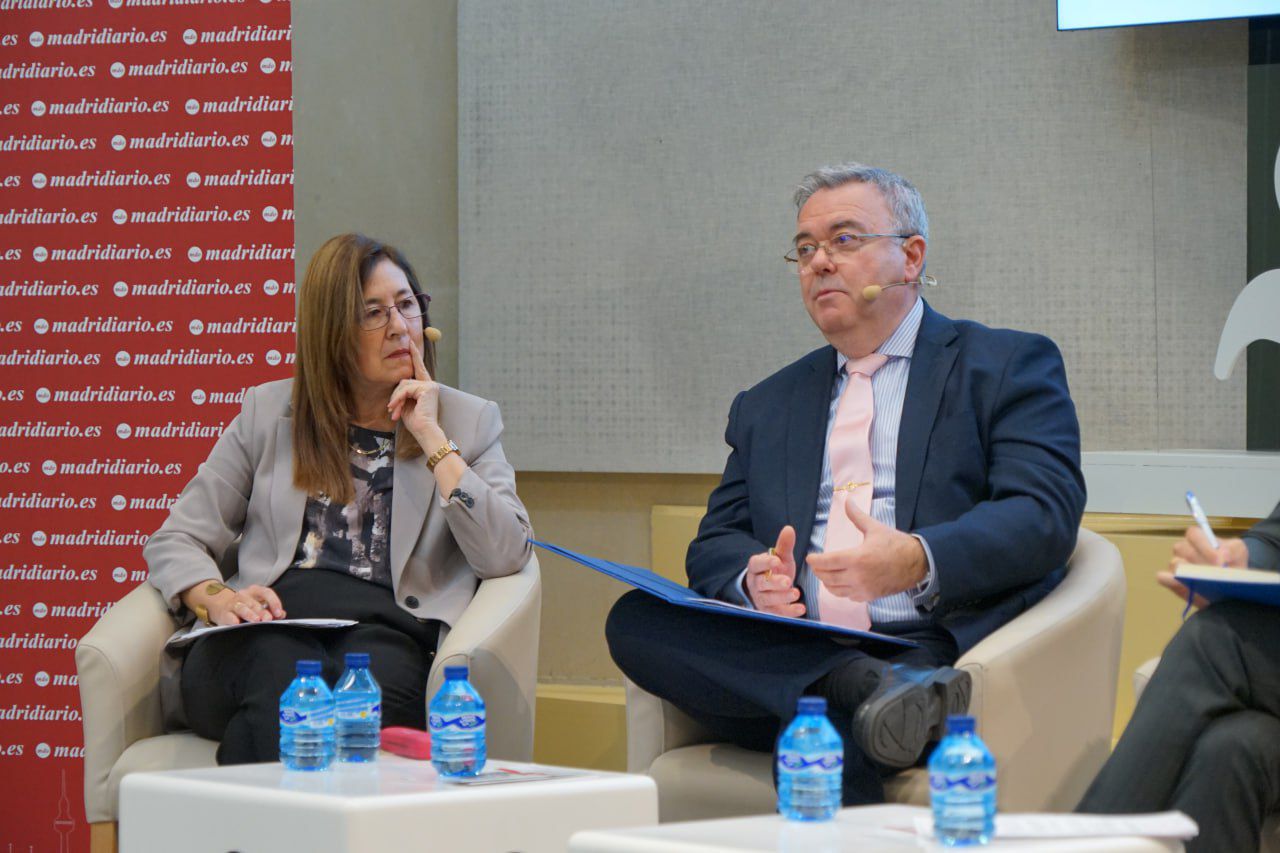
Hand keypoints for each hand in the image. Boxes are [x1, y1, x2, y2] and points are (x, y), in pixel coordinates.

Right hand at [186, 581, 284, 625]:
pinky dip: (232, 619)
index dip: (274, 602)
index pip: (266, 593)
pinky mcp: (224, 613)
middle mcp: (244, 595)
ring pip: (242, 607)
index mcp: (254, 591)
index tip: (279, 613)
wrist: (222, 606)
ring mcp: (233, 603)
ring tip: (256, 620)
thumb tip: (282, 614)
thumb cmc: (245, 607)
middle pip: (255, 602)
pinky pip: (229, 616)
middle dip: (262, 611)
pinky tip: (237, 623)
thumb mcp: (257, 605)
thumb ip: (270, 609)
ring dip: (250, 614)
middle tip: (268, 619)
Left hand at [388, 335, 441, 443]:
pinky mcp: (428, 388)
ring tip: (394, 412)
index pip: (418, 368)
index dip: (414, 355)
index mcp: (426, 387)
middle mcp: (430, 384)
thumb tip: (400, 385)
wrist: (425, 431)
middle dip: (396, 395)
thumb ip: (404, 392)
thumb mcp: (406, 404)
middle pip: (405, 380)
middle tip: (391, 409)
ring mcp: (430, 385)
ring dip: (396, 399)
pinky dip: (399, 399)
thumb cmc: (416, 422)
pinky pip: (406, 389)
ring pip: (404, 384)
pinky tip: (396, 408)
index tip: (410, 343)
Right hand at [745, 526, 804, 616]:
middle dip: (774, 583)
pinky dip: (789, 612)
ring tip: (796, 593)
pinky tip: (800, 608)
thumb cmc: (776, 571)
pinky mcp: (768, 611)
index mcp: (756, 567)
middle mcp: (756, 583)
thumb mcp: (781, 558)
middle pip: (762, 583)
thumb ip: (784, 545)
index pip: (757, 564)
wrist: (771, 590)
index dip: (766, 563)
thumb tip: (789, 529)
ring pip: (768, 599)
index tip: (777, 561)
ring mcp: (761, 598)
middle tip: (787, 581)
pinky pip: (777, 613)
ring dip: (782, 597)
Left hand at [806, 502, 926, 600]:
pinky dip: (841, 590)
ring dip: (827, 582)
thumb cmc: (896, 544)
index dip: (815, 561)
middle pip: (827, 577)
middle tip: (815, 565)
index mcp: (857, 558)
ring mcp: (864, 589)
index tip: (810, 558)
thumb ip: (857, 516)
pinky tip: (841, 582)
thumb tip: (847, 500)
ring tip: (825, 573)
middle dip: (818, 571)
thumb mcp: (875, 528)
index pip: (827, 562)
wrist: (917, 563)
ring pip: (835, 590)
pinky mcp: (869, 597)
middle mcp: (858, 577)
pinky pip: (848, 596)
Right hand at [1159, 530, 1249, 608]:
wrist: (1232, 587)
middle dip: (1199, 560)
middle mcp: (1184, 550)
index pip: (1193, 533)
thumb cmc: (1233, 565)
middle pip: (1181, 547)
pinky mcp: (1172, 582)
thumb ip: (1232, 549)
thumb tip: (1221, 556)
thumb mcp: (1239, 553)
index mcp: (1199, 539)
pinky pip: (1164, 577)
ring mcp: (1177, 566)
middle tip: (1215, 571)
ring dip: (1191, 572)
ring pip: (1175, 563)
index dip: (1204, 545)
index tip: (1219, 559)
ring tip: (1207, 581)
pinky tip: (1189, 586)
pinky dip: (1172, 581)